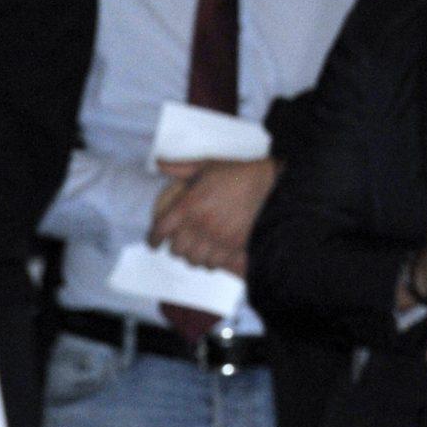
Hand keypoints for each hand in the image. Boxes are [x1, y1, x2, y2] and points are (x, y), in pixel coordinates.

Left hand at [149, 158, 278, 274]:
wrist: (272, 186)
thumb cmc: (238, 174)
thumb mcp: (208, 165)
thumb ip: (180, 168)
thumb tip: (158, 163)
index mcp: (189, 204)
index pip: (161, 229)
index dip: (153, 239)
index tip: (154, 243)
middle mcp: (200, 224)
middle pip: (177, 249)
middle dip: (176, 249)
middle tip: (180, 245)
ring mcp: (218, 237)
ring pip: (195, 259)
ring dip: (193, 257)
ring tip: (197, 252)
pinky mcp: (234, 246)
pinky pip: (215, 263)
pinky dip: (211, 262)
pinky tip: (213, 256)